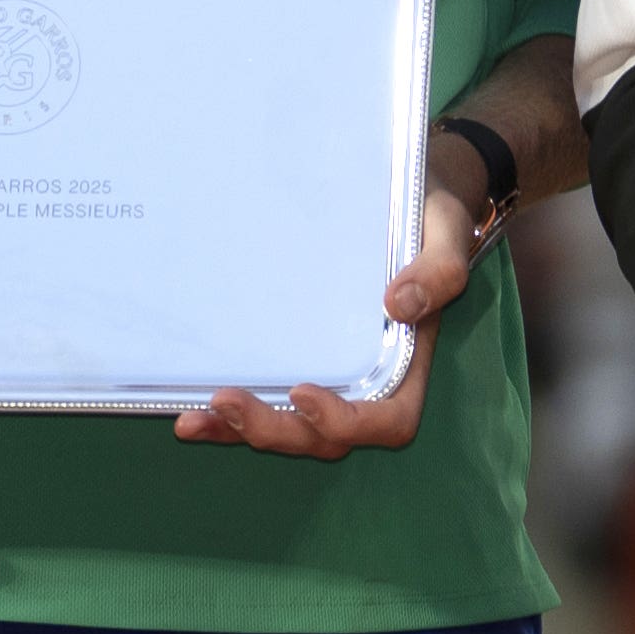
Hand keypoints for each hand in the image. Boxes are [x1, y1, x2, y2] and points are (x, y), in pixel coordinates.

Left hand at [182, 163, 478, 459]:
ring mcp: (331, 377)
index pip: (390, 420)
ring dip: (244, 431)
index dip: (345, 421)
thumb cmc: (428, 217)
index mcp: (408, 363)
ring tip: (195, 419)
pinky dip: (230, 416)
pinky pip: (268, 400)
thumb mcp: (444, 232)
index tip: (304, 393)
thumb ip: (439, 270)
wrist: (403, 196)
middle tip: (227, 401)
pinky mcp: (297, 360)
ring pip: (292, 430)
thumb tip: (400, 304)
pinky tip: (190, 410)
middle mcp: (369, 382)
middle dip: (276, 430)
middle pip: (327, 437)